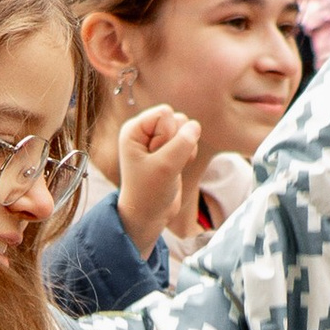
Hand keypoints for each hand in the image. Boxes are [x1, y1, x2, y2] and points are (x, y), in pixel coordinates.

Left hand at [115, 102, 199, 254]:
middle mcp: (145, 131)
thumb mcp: (165, 167)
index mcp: (134, 129)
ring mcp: (158, 140)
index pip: (165, 113)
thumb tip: (195, 126)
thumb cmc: (149, 193)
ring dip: (184, 149)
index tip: (155, 157)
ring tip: (169, 167)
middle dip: (177, 142)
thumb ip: (182, 144)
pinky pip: (189, 140)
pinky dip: (188, 155)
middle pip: (177, 118)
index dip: (167, 135)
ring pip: (186, 128)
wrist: (148, 216)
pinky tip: (176, 169)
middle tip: (162, 164)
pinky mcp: (170, 149)